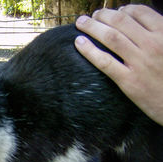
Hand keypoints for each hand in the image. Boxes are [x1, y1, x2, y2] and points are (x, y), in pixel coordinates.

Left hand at [75, 5, 162, 125]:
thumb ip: (158, 35)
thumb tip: (138, 25)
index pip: (139, 12)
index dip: (122, 9)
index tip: (113, 12)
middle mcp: (152, 45)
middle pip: (120, 22)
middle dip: (102, 15)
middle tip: (91, 16)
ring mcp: (139, 63)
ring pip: (110, 37)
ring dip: (92, 27)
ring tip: (81, 23)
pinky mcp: (128, 81)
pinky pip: (104, 62)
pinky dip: (89, 50)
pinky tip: (79, 43)